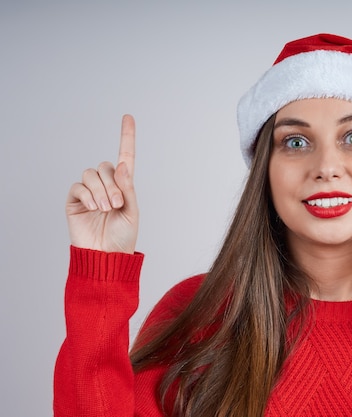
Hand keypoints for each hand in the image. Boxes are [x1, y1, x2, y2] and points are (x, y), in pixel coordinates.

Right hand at [66, 115, 138, 253]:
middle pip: (106, 166)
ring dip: (101, 190)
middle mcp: (106, 185)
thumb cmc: (123, 236)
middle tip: (117, 204)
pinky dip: (88, 194)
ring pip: (92, 174)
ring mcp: (89, 192)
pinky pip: (78, 186)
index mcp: (124, 186)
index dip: (126, 136)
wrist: (106, 256)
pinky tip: (95, 208)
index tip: (128, 117)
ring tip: (107, 209)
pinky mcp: (74, 200)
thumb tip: (123, 165)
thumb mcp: (132, 212)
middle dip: (113, 184)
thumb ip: (128, 188)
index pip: (125, 156)